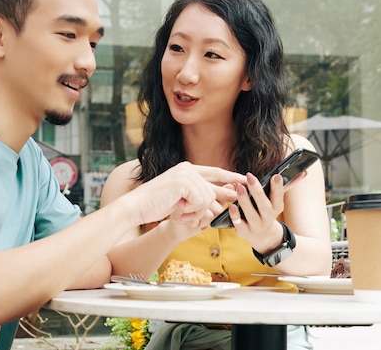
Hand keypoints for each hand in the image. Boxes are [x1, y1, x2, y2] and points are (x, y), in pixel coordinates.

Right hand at [130, 162, 244, 226]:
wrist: (136, 207)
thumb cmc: (155, 205)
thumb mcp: (181, 200)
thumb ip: (199, 196)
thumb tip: (225, 199)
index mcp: (186, 169)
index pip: (214, 172)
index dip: (231, 177)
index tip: (245, 180)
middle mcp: (188, 169)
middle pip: (213, 188)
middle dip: (218, 200)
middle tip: (222, 205)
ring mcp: (186, 174)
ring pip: (208, 198)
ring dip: (196, 211)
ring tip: (180, 211)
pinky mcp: (184, 182)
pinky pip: (201, 201)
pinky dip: (191, 211)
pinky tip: (178, 210)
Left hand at [230, 173, 285, 247]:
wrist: (263, 236)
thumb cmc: (268, 210)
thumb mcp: (277, 199)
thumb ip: (288, 185)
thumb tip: (305, 171)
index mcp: (276, 206)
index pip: (278, 196)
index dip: (278, 187)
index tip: (276, 175)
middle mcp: (268, 216)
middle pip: (264, 205)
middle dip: (257, 191)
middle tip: (250, 176)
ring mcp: (256, 225)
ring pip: (251, 214)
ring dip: (244, 201)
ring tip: (238, 187)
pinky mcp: (245, 232)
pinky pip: (239, 225)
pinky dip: (235, 216)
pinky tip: (231, 207)